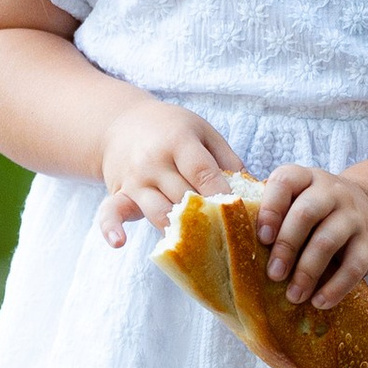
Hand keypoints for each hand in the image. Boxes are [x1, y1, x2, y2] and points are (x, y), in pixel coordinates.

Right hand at [96, 100, 245, 246]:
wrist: (122, 123)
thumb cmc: (171, 130)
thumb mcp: (203, 132)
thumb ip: (228, 159)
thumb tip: (257, 191)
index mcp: (178, 142)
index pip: (203, 173)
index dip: (222, 194)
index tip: (239, 212)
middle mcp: (154, 161)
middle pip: (184, 198)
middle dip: (206, 217)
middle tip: (227, 235)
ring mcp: (134, 179)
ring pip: (159, 213)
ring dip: (179, 231)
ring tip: (198, 244)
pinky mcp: (118, 193)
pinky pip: (110, 213)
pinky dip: (111, 228)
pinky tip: (119, 242)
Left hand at [257, 164, 367, 309]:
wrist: (367, 211)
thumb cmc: (314, 214)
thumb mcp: (296, 202)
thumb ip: (271, 216)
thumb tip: (231, 248)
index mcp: (304, 178)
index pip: (285, 182)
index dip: (271, 209)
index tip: (261, 238)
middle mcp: (331, 191)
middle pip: (306, 213)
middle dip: (286, 246)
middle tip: (273, 275)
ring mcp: (353, 215)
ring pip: (328, 240)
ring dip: (307, 271)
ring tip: (293, 295)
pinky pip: (355, 266)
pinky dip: (336, 287)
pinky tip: (319, 302)